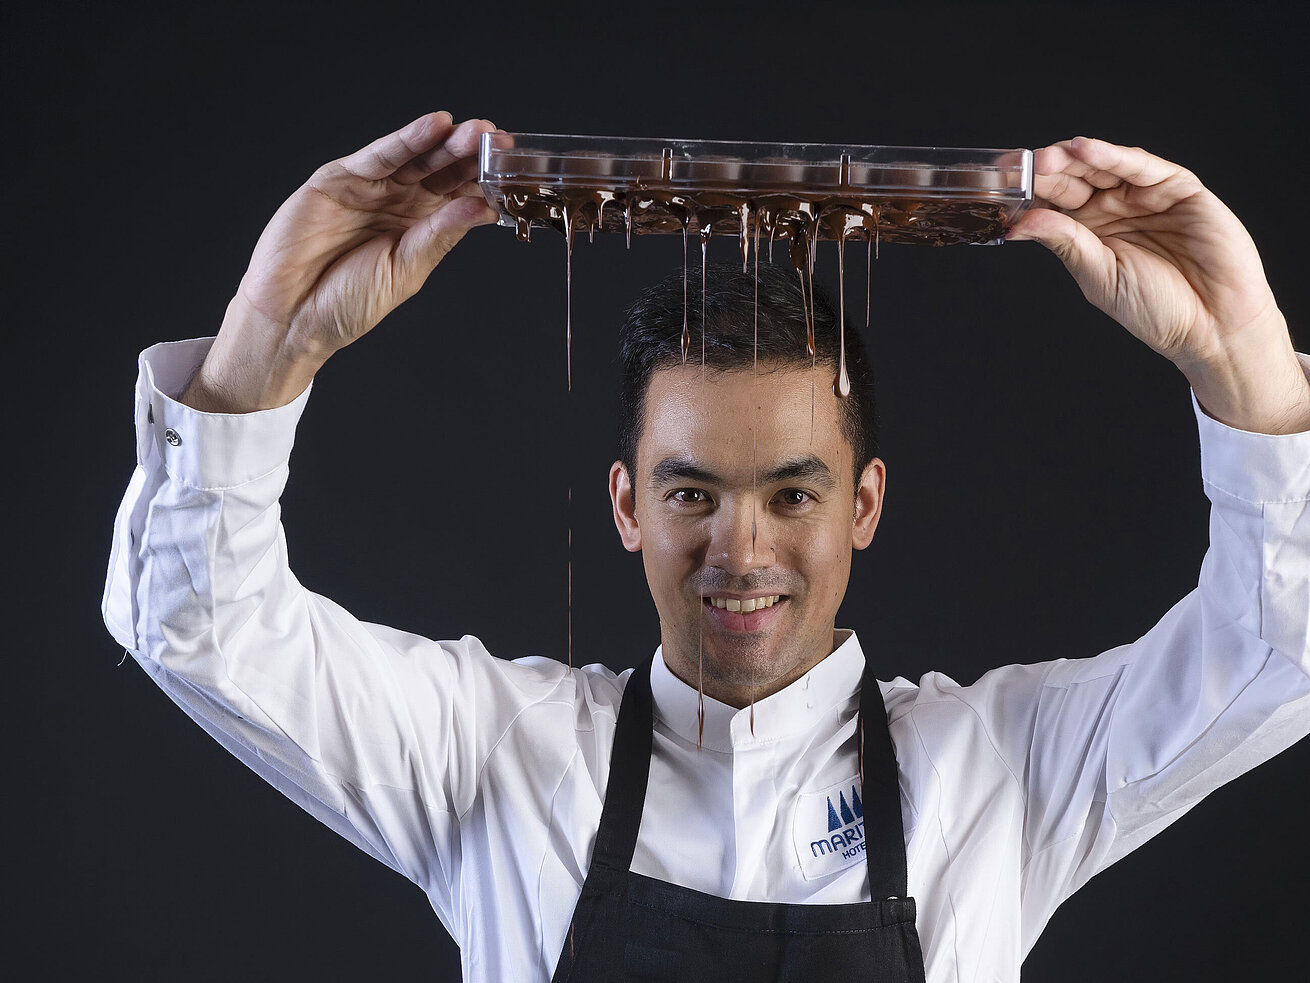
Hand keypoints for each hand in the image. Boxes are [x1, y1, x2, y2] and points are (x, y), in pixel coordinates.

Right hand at [184, 111, 498, 412]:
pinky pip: (379, 155)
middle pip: (441, 172)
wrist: (293, 317)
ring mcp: (370, 189)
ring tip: (475, 131)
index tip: (515, 169)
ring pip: (415, 158)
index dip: (485, 182)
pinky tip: (435, 126)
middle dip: (471, 155)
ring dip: (445, 142)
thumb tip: (483, 209)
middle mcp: (398, 203)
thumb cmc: (347, 302)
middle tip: (499, 141)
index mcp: (420, 228)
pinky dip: (406, 138)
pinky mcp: (339, 179)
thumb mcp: (406, 270)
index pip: (459, 197)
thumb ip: (441, 235)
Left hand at [1008, 137, 1309, 433]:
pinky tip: (1087, 150)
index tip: (999, 181)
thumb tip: (1020, 223)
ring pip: (1105, 167)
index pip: (1055, 201)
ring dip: (1076, 159)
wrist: (1213, 327)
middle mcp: (1116, 209)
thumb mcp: (1099, 276)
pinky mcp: (1179, 189)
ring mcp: (1147, 197)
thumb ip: (1065, 243)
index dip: (1030, 189)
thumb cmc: (1158, 310)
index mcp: (1091, 232)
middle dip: (1049, 170)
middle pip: (1076, 178)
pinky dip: (1114, 156)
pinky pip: (1143, 167)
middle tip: (1023, 166)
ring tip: (1049, 158)